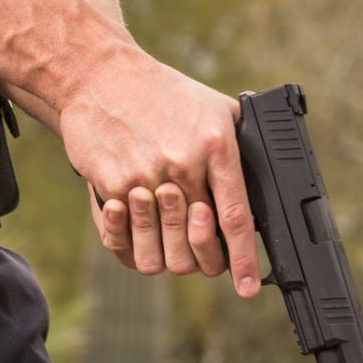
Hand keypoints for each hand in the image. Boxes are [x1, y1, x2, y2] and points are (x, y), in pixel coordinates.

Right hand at [59, 47, 260, 296]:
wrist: (99, 75)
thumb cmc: (162, 93)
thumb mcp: (216, 108)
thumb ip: (240, 148)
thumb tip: (263, 191)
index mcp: (216, 146)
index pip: (236, 218)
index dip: (243, 260)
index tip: (247, 287)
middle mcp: (183, 165)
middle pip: (197, 246)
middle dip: (203, 258)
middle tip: (201, 251)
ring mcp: (144, 178)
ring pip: (160, 253)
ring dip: (166, 253)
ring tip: (166, 235)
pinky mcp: (110, 185)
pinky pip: (124, 241)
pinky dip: (131, 244)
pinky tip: (136, 230)